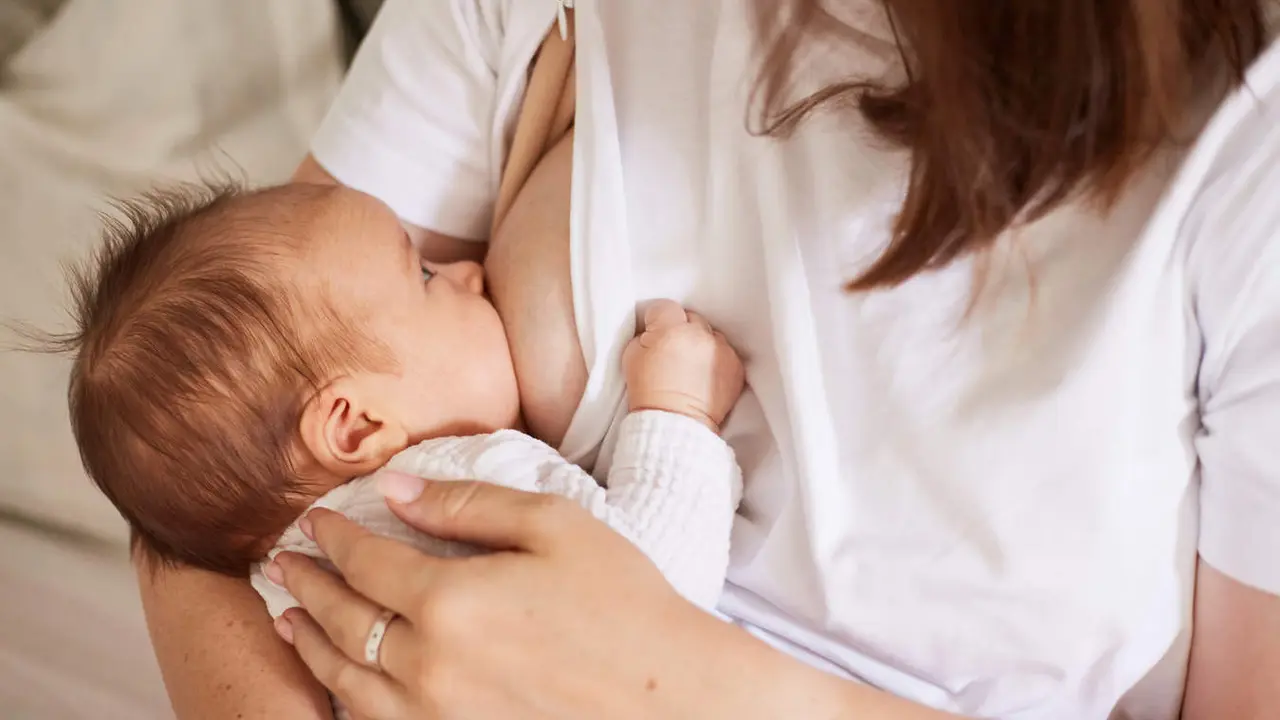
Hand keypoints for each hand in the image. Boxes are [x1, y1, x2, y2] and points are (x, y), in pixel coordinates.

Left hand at [269, 474, 714, 718]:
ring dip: (308, 643)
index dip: (333, 536)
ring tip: (289, 619)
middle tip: (281, 564)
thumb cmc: (624, 602)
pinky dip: (342, 694)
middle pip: (343, 619)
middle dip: (306, 585)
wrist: (669, 697)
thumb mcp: (554, 525)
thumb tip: (396, 488)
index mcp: (451, 599)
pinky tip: (339, 678)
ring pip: (345, 678)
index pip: (365, 560)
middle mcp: (428, 664)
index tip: (314, 521)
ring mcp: (436, 715)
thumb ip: (468, 504)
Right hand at [622, 300, 744, 430]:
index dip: (657, 319)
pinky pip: (726, 352)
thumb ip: (644, 335)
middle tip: (673, 350)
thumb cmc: (648, 392)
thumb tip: (654, 330)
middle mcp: (700, 335)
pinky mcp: (736, 365)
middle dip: (682, 329)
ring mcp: (721, 350)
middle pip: (691, 317)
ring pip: (711, 333)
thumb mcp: (631, 356)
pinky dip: (716, 359)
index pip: (665, 307)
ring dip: (702, 343)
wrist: (674, 423)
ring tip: (692, 364)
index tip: (655, 331)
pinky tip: (705, 374)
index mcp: (671, 330)